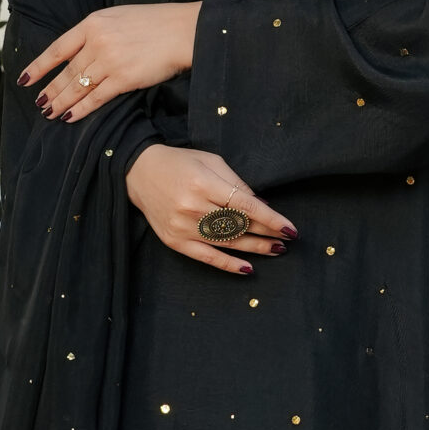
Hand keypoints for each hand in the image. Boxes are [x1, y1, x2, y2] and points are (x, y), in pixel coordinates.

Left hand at [20, 2, 199, 123]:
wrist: (182, 30)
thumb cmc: (155, 23)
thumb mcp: (119, 17)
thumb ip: (97, 32)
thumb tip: (81, 52)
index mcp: (93, 23)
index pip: (58, 48)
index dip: (40, 66)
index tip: (25, 79)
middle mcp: (97, 41)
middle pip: (67, 71)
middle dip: (51, 90)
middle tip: (39, 103)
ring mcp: (109, 60)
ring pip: (78, 86)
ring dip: (61, 102)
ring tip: (49, 112)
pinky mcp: (124, 78)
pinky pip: (96, 98)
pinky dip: (80, 109)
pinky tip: (69, 116)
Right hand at [125, 145, 296, 275]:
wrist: (138, 172)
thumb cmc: (180, 163)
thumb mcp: (211, 161)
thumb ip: (236, 183)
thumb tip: (262, 205)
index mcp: (204, 184)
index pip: (247, 207)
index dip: (271, 220)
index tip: (290, 228)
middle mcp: (193, 207)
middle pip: (239, 226)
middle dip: (267, 233)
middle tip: (287, 239)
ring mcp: (183, 227)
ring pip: (227, 243)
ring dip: (255, 248)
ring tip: (276, 250)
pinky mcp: (174, 241)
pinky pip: (206, 257)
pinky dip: (228, 264)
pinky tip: (248, 268)